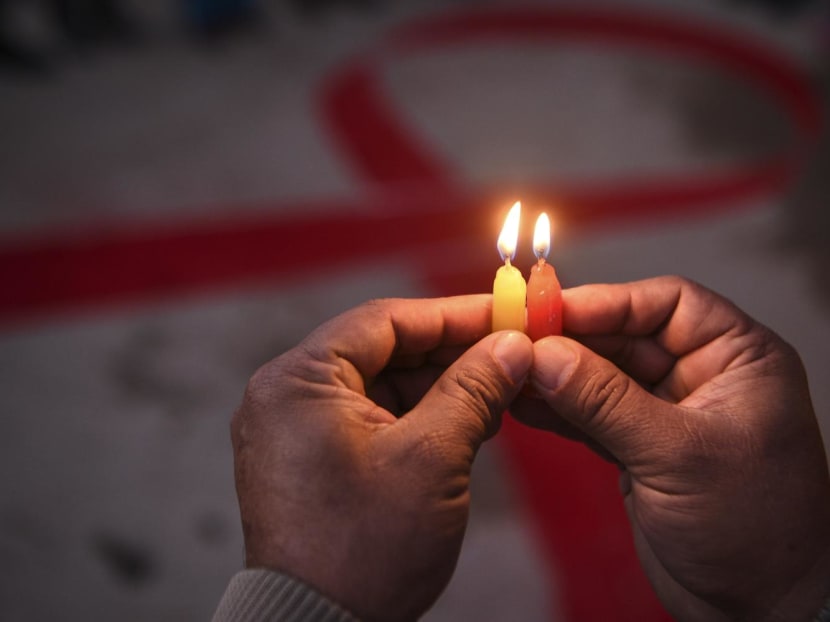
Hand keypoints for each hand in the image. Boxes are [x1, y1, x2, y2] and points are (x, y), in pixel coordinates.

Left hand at [231, 296, 531, 621]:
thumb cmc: (362, 552)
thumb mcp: (432, 458)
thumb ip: (473, 389)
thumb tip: (512, 347)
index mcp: (297, 382)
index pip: (384, 321)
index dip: (452, 314)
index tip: (503, 313)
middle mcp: (285, 397)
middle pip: (382, 351)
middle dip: (451, 353)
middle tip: (510, 352)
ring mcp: (295, 430)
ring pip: (381, 385)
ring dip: (439, 386)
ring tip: (499, 391)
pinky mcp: (311, 460)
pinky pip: (371, 418)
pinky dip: (418, 417)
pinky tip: (466, 420)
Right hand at [511, 276, 829, 621]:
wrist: (759, 609)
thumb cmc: (754, 530)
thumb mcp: (678, 455)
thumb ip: (607, 402)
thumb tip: (547, 356)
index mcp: (739, 358)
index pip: (668, 303)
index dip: (609, 301)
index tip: (552, 310)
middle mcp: (704, 376)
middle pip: (626, 336)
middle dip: (572, 340)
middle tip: (517, 342)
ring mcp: (668, 413)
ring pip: (603, 376)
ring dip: (558, 375)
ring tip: (510, 373)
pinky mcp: (641, 448)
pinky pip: (593, 416)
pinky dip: (559, 411)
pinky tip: (524, 405)